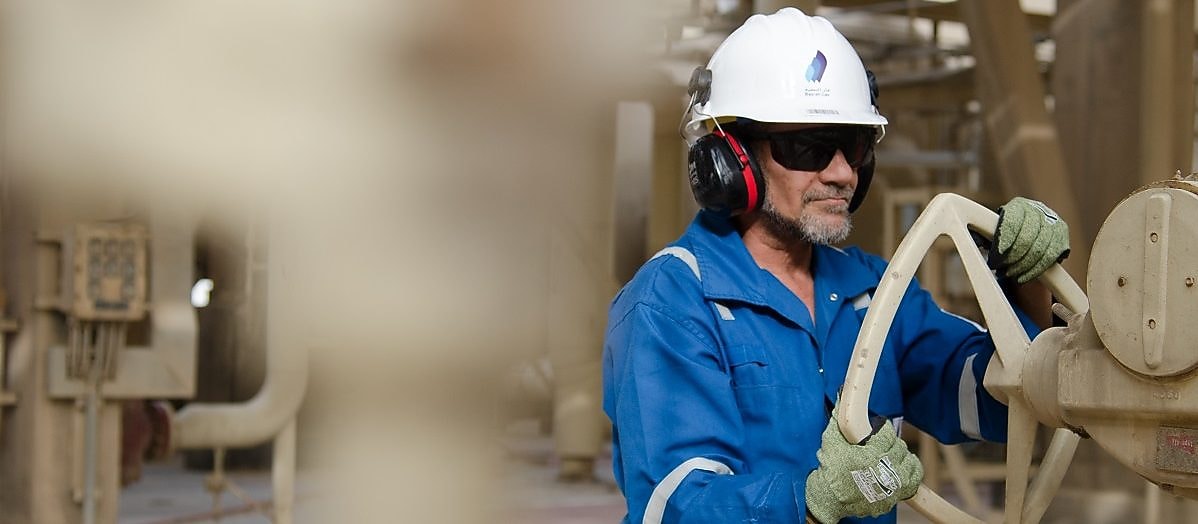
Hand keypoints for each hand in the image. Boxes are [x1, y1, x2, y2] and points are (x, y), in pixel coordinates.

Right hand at [804, 409, 921, 522]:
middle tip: (879, 445)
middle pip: (899, 446)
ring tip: (888, 456)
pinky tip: (899, 467)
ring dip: (900, 456)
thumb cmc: (830, 470)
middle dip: (889, 443)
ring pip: (909, 459)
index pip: (887, 432)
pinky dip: (909, 470)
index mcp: (870, 454)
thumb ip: (839, 418)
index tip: (875, 430)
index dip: (881, 429)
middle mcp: (884, 469)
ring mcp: (892, 484)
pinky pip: (914, 477)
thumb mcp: (831, 441)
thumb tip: (841, 394)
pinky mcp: (895, 495)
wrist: (830, 499)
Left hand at [990, 197, 1069, 283]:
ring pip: (1038, 249)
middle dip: (1011, 258)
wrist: (1034, 228)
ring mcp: (1053, 221)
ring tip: (1009, 275)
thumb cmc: (1008, 231)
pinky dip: (1034, 270)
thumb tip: (972, 237)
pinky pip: (1050, 257)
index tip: (995, 258)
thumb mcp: (995, 228)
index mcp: (1018, 205)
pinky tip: (1022, 277)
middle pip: (1026, 238)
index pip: (1012, 223)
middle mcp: (1038, 210)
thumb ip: (983, 232)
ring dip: (1022, 266)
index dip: (1003, 242)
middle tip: (1000, 270)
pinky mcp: (1062, 235)